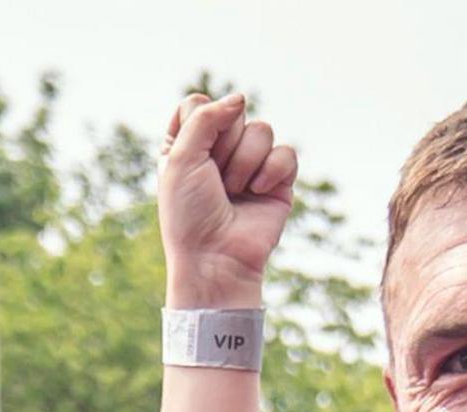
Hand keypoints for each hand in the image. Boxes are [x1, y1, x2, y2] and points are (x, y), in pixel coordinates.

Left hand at [158, 93, 299, 308]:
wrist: (216, 258)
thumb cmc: (189, 214)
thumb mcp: (180, 159)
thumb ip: (205, 118)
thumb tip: (239, 98)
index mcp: (187, 145)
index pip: (198, 104)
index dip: (199, 123)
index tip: (191, 155)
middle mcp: (219, 151)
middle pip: (233, 113)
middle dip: (223, 147)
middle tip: (214, 179)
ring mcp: (250, 164)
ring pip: (262, 130)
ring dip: (244, 163)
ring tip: (234, 192)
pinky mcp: (278, 180)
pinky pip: (286, 152)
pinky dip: (271, 172)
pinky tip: (257, 193)